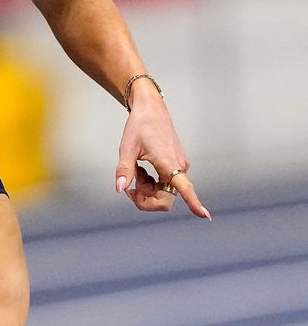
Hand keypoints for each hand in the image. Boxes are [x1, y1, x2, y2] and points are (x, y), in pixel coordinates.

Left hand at [114, 88, 209, 220]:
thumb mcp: (127, 147)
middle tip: (130, 187)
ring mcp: (179, 166)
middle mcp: (179, 167)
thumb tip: (120, 189)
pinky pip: (166, 183)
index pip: (185, 188)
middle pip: (166, 198)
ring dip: (147, 190)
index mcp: (169, 163)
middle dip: (146, 199)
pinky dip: (152, 183)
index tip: (205, 217)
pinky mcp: (177, 165)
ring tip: (136, 173)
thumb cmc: (140, 125)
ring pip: (165, 192)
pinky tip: (142, 171)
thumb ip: (124, 170)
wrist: (151, 109)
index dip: (194, 203)